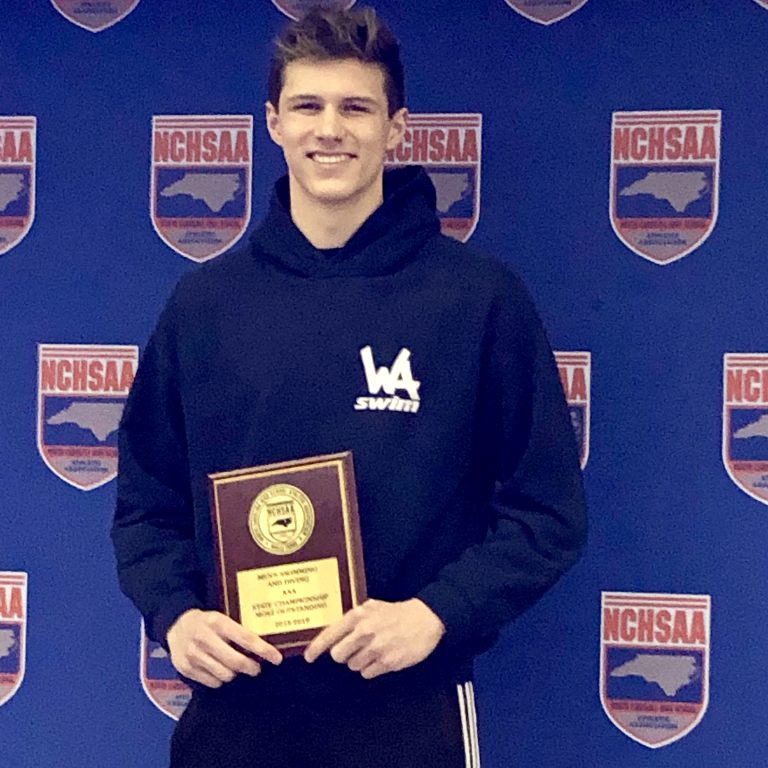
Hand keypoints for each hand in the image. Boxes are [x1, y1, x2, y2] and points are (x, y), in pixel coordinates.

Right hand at [166, 609, 281, 687]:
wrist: (176, 624)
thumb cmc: (206, 622)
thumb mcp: (222, 618)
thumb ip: (238, 630)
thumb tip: (264, 646)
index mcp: (217, 622)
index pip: (246, 638)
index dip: (264, 650)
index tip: (277, 658)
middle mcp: (204, 638)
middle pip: (236, 662)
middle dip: (251, 667)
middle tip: (256, 668)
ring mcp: (193, 655)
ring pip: (225, 675)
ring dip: (235, 674)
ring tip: (235, 667)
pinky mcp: (186, 668)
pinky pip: (212, 682)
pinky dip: (220, 679)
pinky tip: (220, 670)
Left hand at [304, 598, 444, 679]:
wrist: (425, 619)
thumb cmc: (396, 613)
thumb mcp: (372, 607)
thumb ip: (353, 618)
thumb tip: (333, 632)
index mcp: (358, 616)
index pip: (329, 635)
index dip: (316, 648)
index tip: (309, 657)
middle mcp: (364, 631)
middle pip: (338, 655)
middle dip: (343, 654)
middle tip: (354, 648)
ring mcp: (376, 648)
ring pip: (353, 666)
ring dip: (360, 661)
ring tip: (374, 649)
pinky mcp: (388, 662)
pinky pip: (368, 673)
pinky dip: (372, 668)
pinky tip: (382, 656)